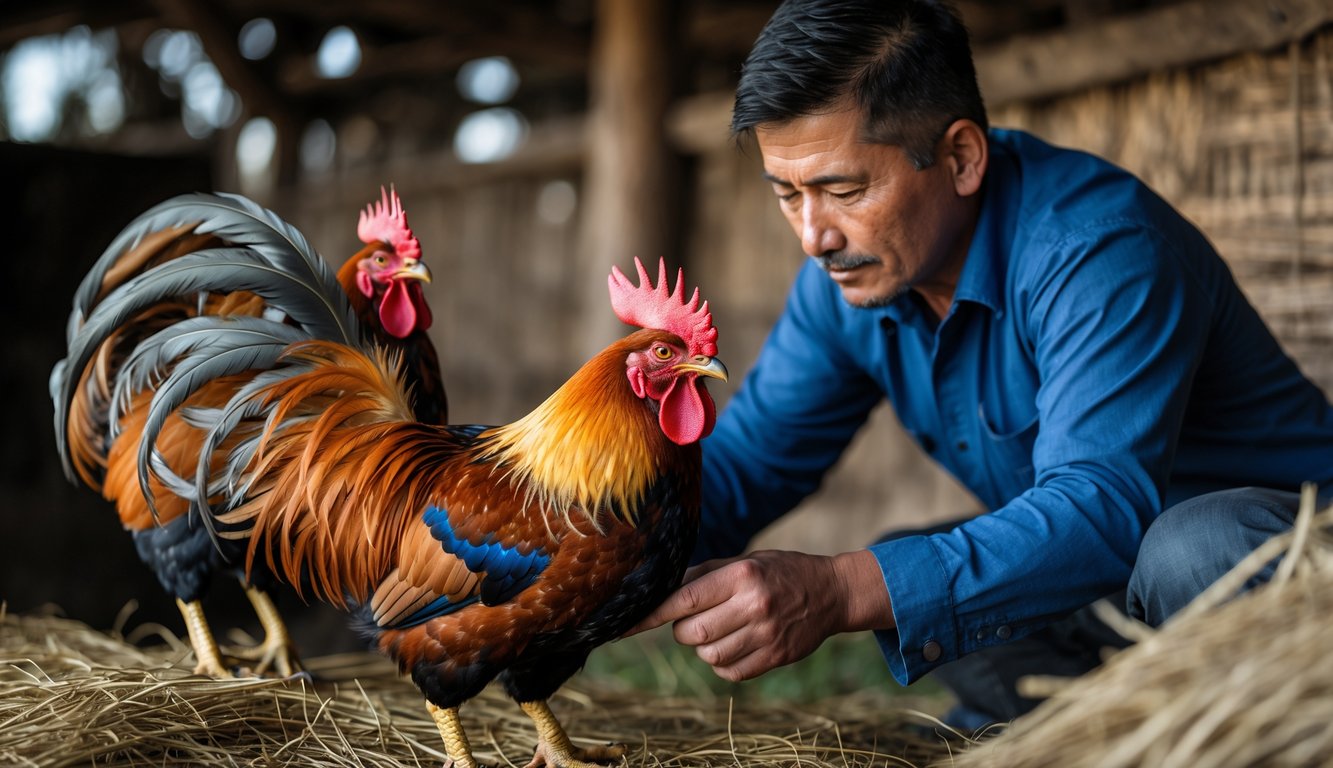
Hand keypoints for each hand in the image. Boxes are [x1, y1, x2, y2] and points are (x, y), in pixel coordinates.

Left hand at [627, 549, 892, 681]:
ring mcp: (766, 635)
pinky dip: (724, 662)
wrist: (831, 592)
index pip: (683, 599)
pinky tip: (738, 642)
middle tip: (700, 617)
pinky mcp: (775, 657)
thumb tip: (659, 593)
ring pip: (708, 655)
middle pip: (691, 634)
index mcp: (741, 576)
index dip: (650, 616)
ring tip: (725, 627)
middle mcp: (753, 606)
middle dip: (684, 629)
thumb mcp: (743, 561)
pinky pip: (729, 672)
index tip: (624, 626)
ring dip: (705, 646)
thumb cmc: (778, 571)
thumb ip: (702, 576)